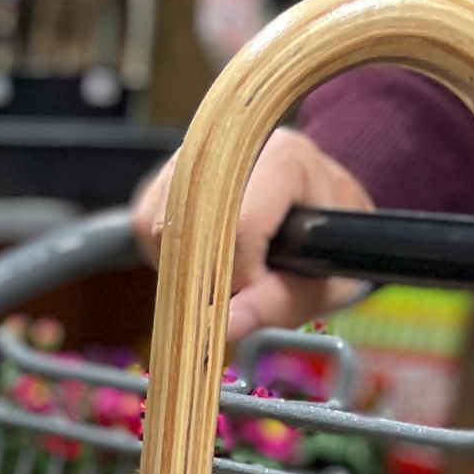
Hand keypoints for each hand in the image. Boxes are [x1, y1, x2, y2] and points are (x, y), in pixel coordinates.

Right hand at [132, 127, 374, 339]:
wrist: (323, 220)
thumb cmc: (328, 249)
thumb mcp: (323, 283)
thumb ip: (279, 304)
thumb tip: (225, 325)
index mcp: (285, 159)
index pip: (240, 223)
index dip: (241, 276)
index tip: (257, 297)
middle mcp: (236, 148)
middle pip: (187, 220)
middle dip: (201, 274)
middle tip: (230, 296)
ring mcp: (198, 156)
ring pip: (156, 221)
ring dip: (181, 267)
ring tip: (222, 274)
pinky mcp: (169, 175)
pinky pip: (145, 222)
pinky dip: (165, 256)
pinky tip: (202, 262)